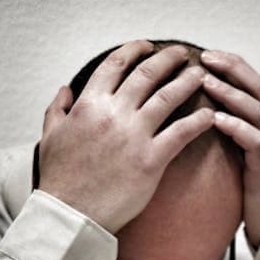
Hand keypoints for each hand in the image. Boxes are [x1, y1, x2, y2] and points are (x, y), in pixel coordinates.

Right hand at [38, 40, 213, 233]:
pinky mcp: (151, 160)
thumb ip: (57, 109)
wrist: (71, 213)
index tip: (147, 46)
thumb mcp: (50, 136)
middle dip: (168, 59)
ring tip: (201, 75)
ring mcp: (134, 135)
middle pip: (147, 74)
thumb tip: (65, 89)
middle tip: (183, 53)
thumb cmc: (60, 178)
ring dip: (187, 82)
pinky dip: (198, 121)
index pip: (115, 64)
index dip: (134, 51)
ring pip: (167, 97)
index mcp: (88, 104)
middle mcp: (113, 113)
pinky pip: (181, 133)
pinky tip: (209, 115)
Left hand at [200, 50, 259, 247]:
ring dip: (230, 93)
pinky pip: (255, 140)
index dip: (234, 67)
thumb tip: (209, 114)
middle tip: (205, 57)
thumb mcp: (251, 156)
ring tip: (206, 81)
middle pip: (259, 88)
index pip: (256, 85)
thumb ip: (238, 133)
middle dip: (232, 69)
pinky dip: (236, 126)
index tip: (209, 55)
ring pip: (257, 110)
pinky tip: (216, 119)